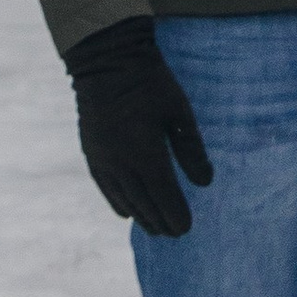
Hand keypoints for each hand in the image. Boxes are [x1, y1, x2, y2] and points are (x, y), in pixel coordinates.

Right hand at [67, 17, 213, 239]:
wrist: (107, 62)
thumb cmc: (151, 83)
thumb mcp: (179, 112)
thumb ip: (191, 149)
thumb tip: (205, 183)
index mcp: (146, 154)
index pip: (163, 197)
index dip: (175, 215)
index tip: (186, 229)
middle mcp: (121, 164)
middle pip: (144, 203)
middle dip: (160, 221)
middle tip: (175, 234)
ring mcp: (103, 160)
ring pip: (124, 199)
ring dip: (141, 216)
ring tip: (155, 228)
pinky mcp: (91, 154)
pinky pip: (105, 188)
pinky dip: (118, 203)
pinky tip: (127, 213)